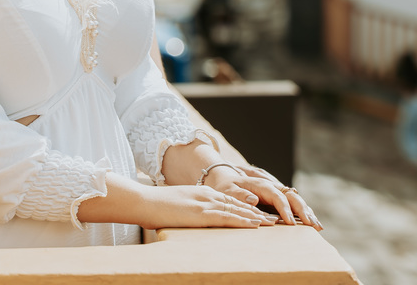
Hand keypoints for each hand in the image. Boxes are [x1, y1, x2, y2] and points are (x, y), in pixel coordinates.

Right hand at [136, 184, 276, 229]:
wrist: (143, 201)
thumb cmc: (155, 206)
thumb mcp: (177, 205)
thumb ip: (189, 209)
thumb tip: (192, 217)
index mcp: (201, 193)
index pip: (229, 200)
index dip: (246, 207)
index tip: (260, 213)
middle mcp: (207, 195)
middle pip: (238, 204)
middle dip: (256, 212)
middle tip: (274, 218)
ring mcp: (204, 203)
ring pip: (237, 210)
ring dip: (255, 217)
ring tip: (271, 223)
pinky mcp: (201, 213)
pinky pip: (227, 217)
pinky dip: (243, 220)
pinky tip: (254, 225)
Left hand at [203, 165, 321, 230]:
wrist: (225, 178)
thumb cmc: (225, 186)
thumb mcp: (228, 190)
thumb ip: (240, 195)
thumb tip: (254, 200)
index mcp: (261, 184)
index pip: (277, 196)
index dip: (285, 209)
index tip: (290, 223)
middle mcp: (272, 187)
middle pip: (292, 196)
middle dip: (303, 210)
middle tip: (313, 226)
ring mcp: (276, 192)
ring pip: (296, 200)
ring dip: (307, 212)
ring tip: (318, 226)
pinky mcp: (277, 198)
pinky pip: (293, 205)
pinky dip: (303, 213)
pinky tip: (311, 223)